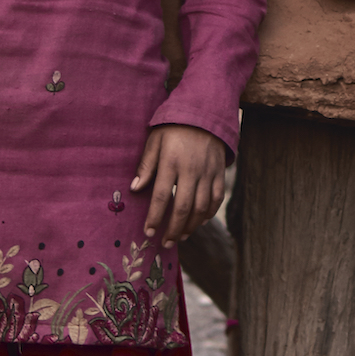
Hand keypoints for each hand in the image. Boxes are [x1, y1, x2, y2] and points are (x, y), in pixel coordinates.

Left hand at [136, 123, 232, 240]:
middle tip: (165, 243)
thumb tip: (135, 189)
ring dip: (191, 226)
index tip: (149, 233)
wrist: (205, 112)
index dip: (155, 218)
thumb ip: (146, 165)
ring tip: (181, 236)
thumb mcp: (154, 141)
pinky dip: (209, 213)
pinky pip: (216, 199)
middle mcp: (191, 170)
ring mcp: (208, 173)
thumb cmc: (174, 127)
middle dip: (173, 229)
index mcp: (171, 162)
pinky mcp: (220, 172)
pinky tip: (200, 221)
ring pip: (201, 208)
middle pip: (183, 208)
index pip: (161, 197)